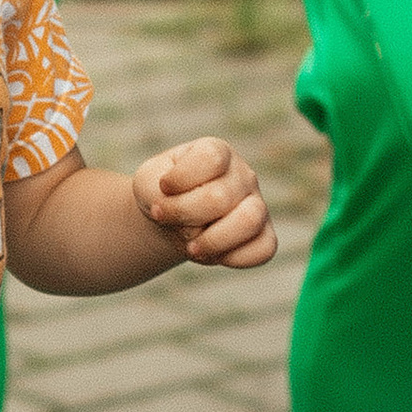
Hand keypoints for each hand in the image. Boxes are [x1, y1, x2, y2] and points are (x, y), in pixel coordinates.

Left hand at [132, 138, 274, 268]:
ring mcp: (257, 205)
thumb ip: (157, 194)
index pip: (210, 159)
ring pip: (250, 221)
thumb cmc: (161, 195)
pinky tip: (213, 255)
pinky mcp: (264, 235)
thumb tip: (193, 227)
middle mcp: (243, 175)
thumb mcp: (146, 184)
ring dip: (212, 240)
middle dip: (184, 215)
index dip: (180, 178)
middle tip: (165, 219)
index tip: (164, 187)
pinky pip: (264, 249)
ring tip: (191, 248)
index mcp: (217, 152)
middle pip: (220, 197)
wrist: (170, 220)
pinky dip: (235, 258)